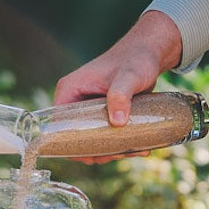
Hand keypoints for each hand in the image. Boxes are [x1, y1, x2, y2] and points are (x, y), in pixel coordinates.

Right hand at [55, 10, 182, 156]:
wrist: (150, 52)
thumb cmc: (136, 58)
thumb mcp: (129, 76)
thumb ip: (121, 95)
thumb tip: (117, 123)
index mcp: (69, 91)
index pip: (58, 126)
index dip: (72, 145)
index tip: (94, 155)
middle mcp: (74, 100)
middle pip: (76, 136)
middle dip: (97, 151)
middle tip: (118, 154)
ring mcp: (87, 108)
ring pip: (91, 138)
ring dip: (110, 151)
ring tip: (133, 151)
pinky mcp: (101, 113)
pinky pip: (104, 134)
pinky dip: (119, 144)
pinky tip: (138, 148)